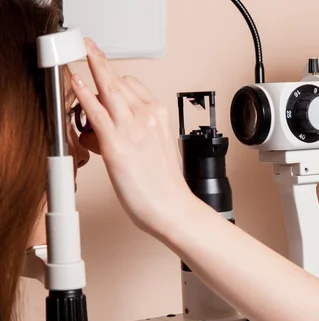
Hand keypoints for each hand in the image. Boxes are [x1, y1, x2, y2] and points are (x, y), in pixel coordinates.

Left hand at [72, 38, 193, 234]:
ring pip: (110, 89)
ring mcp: (133, 129)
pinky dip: (85, 94)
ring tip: (83, 52)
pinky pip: (98, 113)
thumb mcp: (155, 149)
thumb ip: (134, 133)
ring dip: (94, 67)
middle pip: (121, 81)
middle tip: (90, 46)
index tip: (103, 66)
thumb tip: (105, 131)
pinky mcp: (118, 145)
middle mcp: (148, 117)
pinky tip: (77, 83)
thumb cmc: (164, 185)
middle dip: (102, 60)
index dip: (114, 76)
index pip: (134, 86)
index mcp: (160, 117)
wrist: (172, 207)